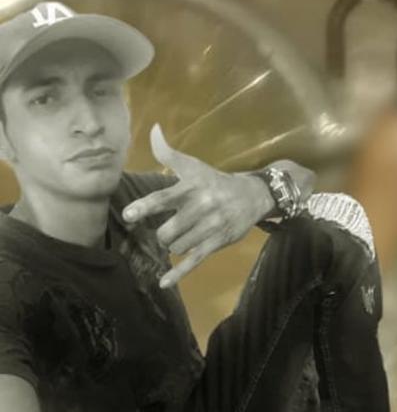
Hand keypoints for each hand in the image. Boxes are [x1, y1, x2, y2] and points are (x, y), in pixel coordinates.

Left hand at [122, 124, 274, 287]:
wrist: (253, 196)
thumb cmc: (217, 181)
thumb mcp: (194, 166)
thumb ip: (169, 153)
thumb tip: (153, 129)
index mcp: (192, 188)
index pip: (164, 198)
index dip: (145, 207)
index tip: (128, 215)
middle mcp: (201, 208)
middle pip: (167, 231)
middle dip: (163, 233)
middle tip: (169, 228)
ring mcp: (210, 228)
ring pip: (178, 246)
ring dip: (176, 244)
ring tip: (186, 234)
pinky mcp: (217, 243)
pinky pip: (194, 261)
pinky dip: (178, 273)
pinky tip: (163, 282)